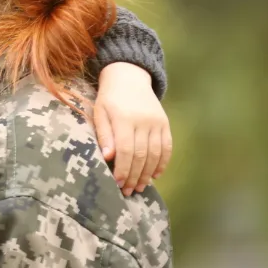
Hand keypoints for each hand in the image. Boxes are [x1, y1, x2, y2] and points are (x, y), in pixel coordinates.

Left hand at [95, 62, 171, 195]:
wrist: (128, 77)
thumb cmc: (109, 98)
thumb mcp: (99, 112)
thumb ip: (104, 134)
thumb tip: (108, 157)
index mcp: (124, 118)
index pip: (126, 150)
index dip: (122, 169)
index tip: (117, 183)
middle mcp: (144, 121)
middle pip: (141, 155)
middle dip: (134, 176)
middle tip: (127, 191)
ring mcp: (157, 122)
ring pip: (156, 154)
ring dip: (148, 173)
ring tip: (139, 186)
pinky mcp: (165, 123)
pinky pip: (167, 147)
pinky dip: (163, 163)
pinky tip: (155, 175)